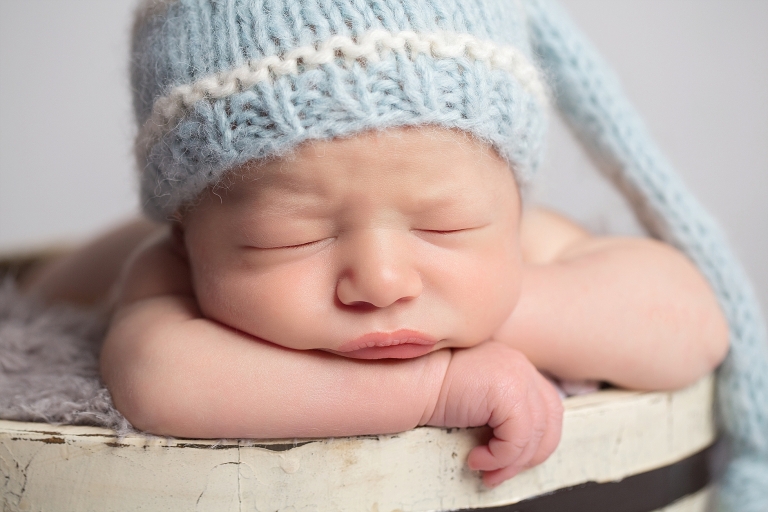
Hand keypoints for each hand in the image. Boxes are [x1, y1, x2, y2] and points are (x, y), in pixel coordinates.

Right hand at [428, 341, 562, 486]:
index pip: (548, 407)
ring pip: (534, 435)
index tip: (512, 460)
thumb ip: (502, 410)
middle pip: (549, 422)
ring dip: (509, 462)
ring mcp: (518, 376)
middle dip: (527, 456)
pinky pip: (518, 439)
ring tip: (484, 469)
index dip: (536, 440)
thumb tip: (521, 449)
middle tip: (499, 474)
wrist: (409, 380)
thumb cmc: (432, 390)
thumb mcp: (478, 399)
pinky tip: (475, 458)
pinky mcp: (508, 391)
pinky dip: (499, 457)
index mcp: (516, 365)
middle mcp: (521, 366)